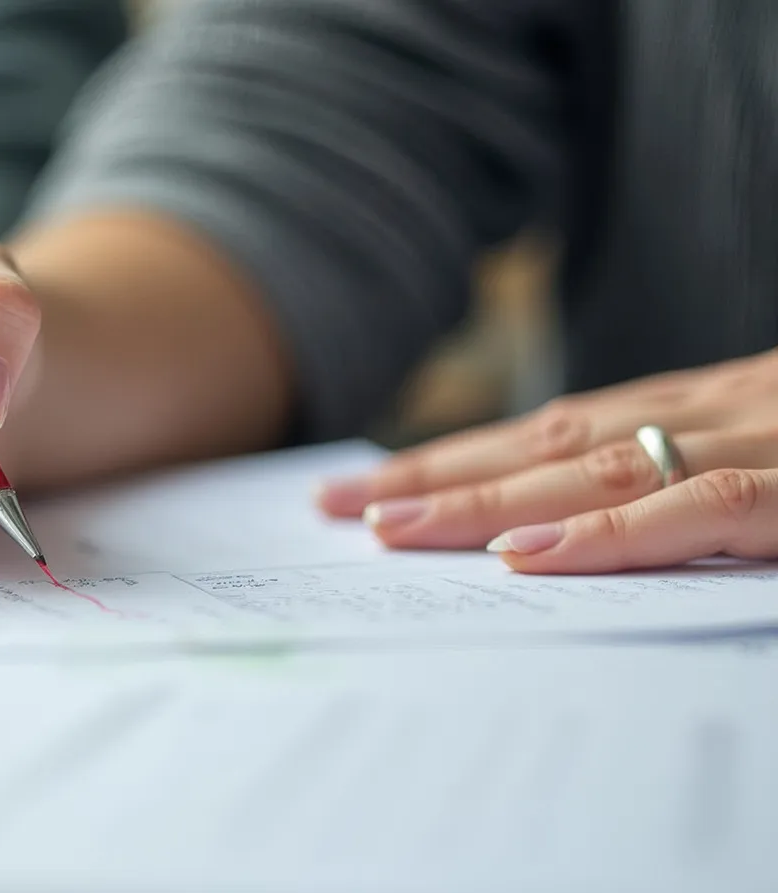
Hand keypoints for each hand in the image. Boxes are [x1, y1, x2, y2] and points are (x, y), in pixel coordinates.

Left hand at [317, 351, 777, 572]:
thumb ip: (701, 483)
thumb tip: (602, 519)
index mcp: (703, 408)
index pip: (555, 433)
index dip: (459, 460)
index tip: (373, 489)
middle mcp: (712, 414)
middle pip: (546, 445)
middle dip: (434, 476)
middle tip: (337, 506)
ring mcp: (756, 443)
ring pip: (594, 468)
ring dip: (485, 497)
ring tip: (391, 527)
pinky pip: (699, 506)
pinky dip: (608, 530)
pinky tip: (526, 551)